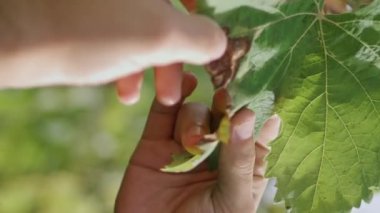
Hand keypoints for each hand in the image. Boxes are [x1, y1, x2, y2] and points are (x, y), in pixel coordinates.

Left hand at [0, 0, 225, 104]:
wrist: (17, 38)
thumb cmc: (92, 34)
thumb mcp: (158, 36)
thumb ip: (199, 37)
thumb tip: (219, 42)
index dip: (211, 21)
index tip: (212, 51)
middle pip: (175, 15)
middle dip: (181, 55)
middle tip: (183, 85)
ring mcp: (114, 1)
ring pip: (149, 29)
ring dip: (157, 66)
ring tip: (160, 98)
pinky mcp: (94, 14)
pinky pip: (124, 36)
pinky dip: (131, 63)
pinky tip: (126, 90)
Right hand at [115, 73, 281, 212]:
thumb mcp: (232, 198)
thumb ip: (240, 158)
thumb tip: (247, 115)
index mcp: (241, 167)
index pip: (257, 133)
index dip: (260, 111)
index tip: (266, 90)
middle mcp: (214, 153)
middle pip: (223, 116)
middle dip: (226, 106)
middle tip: (227, 98)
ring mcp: (183, 147)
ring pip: (195, 113)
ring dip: (196, 120)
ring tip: (192, 144)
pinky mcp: (154, 145)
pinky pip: (162, 114)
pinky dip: (172, 97)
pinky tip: (185, 84)